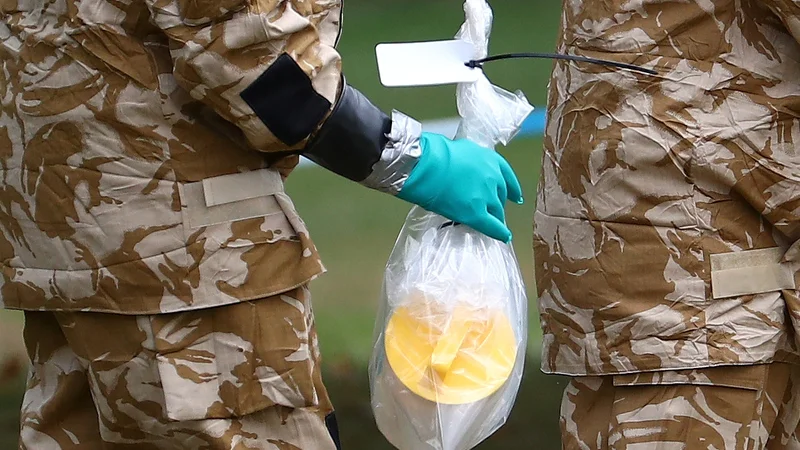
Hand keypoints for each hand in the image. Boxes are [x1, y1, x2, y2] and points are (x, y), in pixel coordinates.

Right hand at [397, 132, 522, 242]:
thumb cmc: (435, 154)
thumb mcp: (461, 150)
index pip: (507, 176)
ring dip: (495, 218)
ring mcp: (486, 196)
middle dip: (497, 204)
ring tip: (493, 224)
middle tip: (492, 210)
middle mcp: (493, 177)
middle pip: (500, 196)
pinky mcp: (476, 213)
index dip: (512, 188)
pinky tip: (503, 237)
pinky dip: (499, 233)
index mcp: (490, 159)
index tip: (515, 196)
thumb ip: (470, 162)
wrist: (427, 165)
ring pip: (497, 212)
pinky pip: (492, 227)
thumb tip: (467, 170)